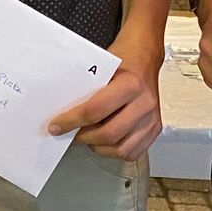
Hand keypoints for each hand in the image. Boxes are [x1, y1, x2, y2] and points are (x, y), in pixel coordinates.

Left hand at [48, 45, 162, 160]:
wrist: (144, 58)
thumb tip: (62, 112)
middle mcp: (144, 103)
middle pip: (108, 133)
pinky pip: (132, 152)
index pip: (95, 111)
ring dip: (98, 146)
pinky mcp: (155, 129)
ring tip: (87, 137)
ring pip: (120, 149)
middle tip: (70, 133)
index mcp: (130, 84)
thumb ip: (86, 91)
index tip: (56, 126)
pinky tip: (104, 141)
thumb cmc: (123, 60)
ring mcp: (151, 119)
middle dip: (83, 137)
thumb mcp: (101, 67)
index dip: (71, 121)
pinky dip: (114, 151)